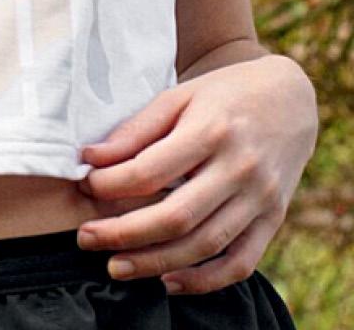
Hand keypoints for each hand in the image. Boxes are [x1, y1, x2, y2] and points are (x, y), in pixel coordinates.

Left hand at [75, 54, 317, 294]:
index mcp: (211, 130)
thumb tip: (90, 158)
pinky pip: (241, 263)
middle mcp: (239, 168)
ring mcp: (260, 198)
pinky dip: (205, 280)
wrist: (290, 99)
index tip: (85, 186)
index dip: (111, 184)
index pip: (151, 170)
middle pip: (177, 216)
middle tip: (87, 238)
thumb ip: (136, 130)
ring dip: (156, 262)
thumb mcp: (178, 97)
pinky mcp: (274, 220)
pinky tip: (168, 281)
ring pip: (206, 245)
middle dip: (125, 233)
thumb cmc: (223, 95)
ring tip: (116, 266)